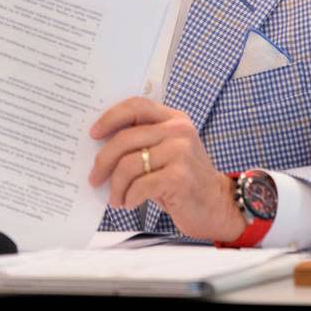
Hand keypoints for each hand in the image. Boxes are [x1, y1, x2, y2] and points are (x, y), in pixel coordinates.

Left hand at [87, 97, 245, 241]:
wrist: (217, 205)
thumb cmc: (184, 179)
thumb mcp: (167, 151)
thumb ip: (143, 141)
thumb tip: (99, 146)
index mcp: (174, 119)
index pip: (136, 105)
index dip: (110, 118)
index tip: (93, 134)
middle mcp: (179, 131)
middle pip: (125, 138)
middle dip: (103, 161)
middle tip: (94, 178)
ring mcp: (181, 153)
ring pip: (128, 165)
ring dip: (116, 186)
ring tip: (116, 197)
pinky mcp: (180, 177)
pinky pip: (140, 185)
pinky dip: (129, 197)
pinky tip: (129, 203)